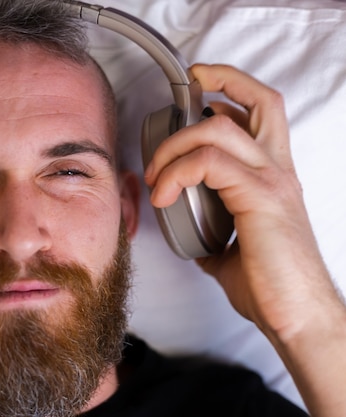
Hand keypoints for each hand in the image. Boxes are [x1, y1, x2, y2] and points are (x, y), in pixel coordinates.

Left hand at [144, 64, 345, 415]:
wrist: (296, 316)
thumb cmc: (270, 285)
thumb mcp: (232, 253)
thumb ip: (214, 236)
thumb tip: (193, 239)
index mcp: (272, 176)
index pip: (261, 114)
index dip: (233, 91)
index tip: (200, 88)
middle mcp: (277, 170)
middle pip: (260, 100)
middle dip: (220, 81)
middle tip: (181, 94)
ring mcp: (271, 180)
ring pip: (220, 129)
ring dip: (176, 144)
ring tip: (156, 174)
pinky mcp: (260, 197)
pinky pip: (208, 164)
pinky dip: (177, 172)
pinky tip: (163, 196)